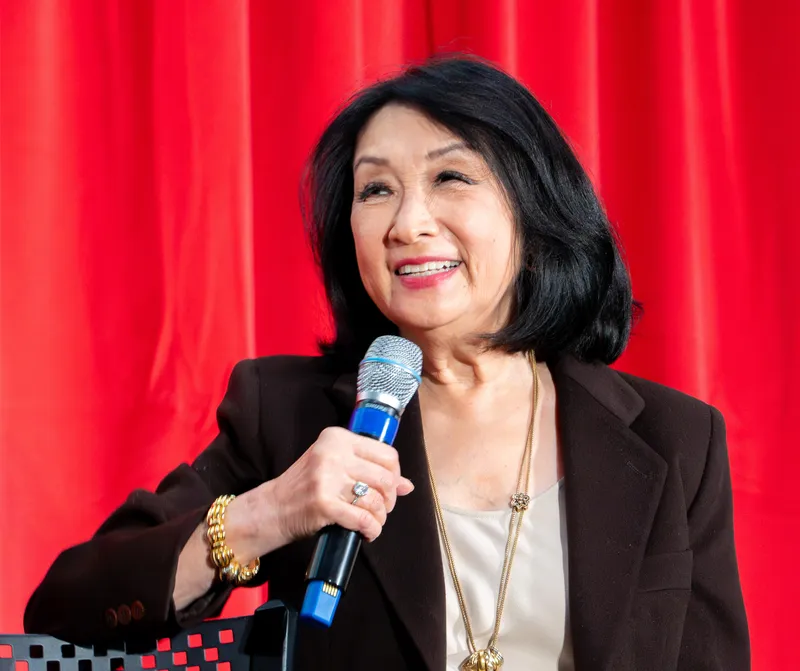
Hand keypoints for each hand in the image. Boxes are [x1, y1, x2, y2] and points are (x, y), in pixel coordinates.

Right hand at [227, 427, 414, 559]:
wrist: (271, 508)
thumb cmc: (305, 487)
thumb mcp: (335, 467)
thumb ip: (369, 470)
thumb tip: (407, 485)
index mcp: (337, 438)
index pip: (387, 454)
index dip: (395, 475)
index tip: (389, 488)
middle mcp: (332, 453)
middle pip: (385, 478)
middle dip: (390, 500)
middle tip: (382, 509)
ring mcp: (326, 477)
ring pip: (377, 500)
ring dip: (380, 517)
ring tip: (373, 522)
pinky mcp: (323, 503)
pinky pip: (363, 519)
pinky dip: (372, 530)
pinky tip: (367, 533)